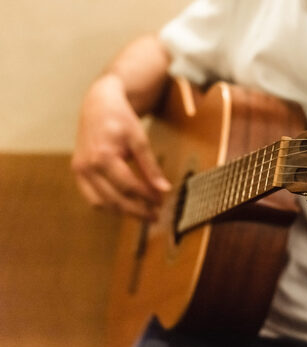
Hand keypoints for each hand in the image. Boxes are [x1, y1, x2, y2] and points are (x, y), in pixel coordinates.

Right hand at [71, 74, 170, 219]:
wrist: (98, 105)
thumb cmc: (120, 120)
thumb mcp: (140, 139)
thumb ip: (151, 166)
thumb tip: (164, 189)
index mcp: (102, 156)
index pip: (128, 186)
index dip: (146, 197)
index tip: (161, 203)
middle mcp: (87, 167)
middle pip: (114, 200)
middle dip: (136, 211)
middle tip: (155, 216)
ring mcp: (79, 171)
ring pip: (101, 204)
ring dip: (123, 212)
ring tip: (144, 214)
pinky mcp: (78, 173)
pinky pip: (93, 197)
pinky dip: (110, 205)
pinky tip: (127, 205)